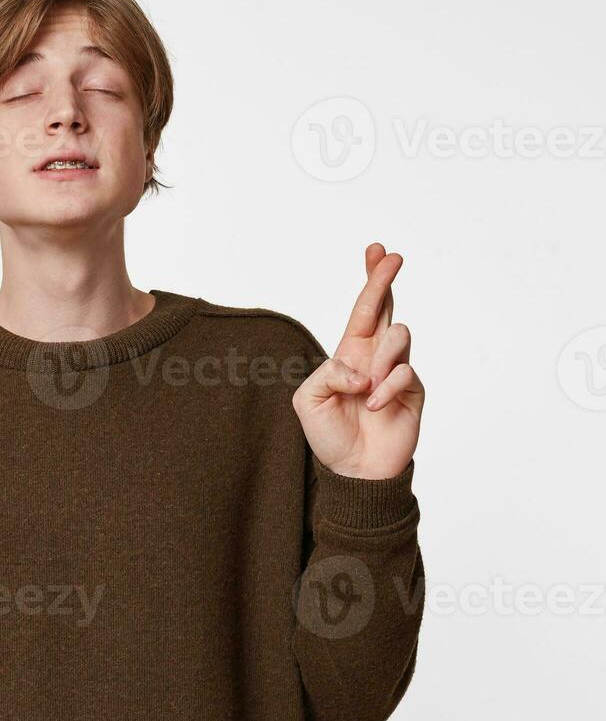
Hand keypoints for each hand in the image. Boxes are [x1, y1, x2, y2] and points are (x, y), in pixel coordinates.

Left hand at [292, 243, 424, 478]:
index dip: (371, 280)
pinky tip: (374, 407)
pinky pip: (405, 373)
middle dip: (385, 280)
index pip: (363, 309)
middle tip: (392, 257)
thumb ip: (327, 373)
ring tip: (365, 388)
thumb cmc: (329, 435)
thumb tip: (360, 367)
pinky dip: (385, 389)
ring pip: (399, 336)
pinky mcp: (414, 391)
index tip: (376, 250)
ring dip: (379, 358)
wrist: (353, 470)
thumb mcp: (307, 400)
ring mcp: (396, 372)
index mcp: (349, 353)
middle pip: (386, 308)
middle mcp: (375, 357)